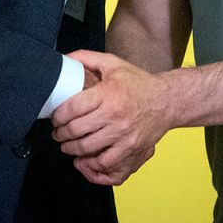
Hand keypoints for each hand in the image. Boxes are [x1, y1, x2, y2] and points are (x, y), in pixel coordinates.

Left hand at [51, 50, 169, 184]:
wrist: (166, 101)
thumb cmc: (138, 83)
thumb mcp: (113, 64)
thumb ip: (87, 58)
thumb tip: (64, 59)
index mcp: (108, 93)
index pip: (73, 108)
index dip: (58, 116)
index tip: (55, 118)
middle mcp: (115, 115)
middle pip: (76, 130)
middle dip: (61, 134)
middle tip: (58, 133)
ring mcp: (123, 134)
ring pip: (87, 149)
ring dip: (71, 149)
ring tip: (68, 145)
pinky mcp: (131, 148)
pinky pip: (105, 164)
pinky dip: (91, 164)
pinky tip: (86, 158)